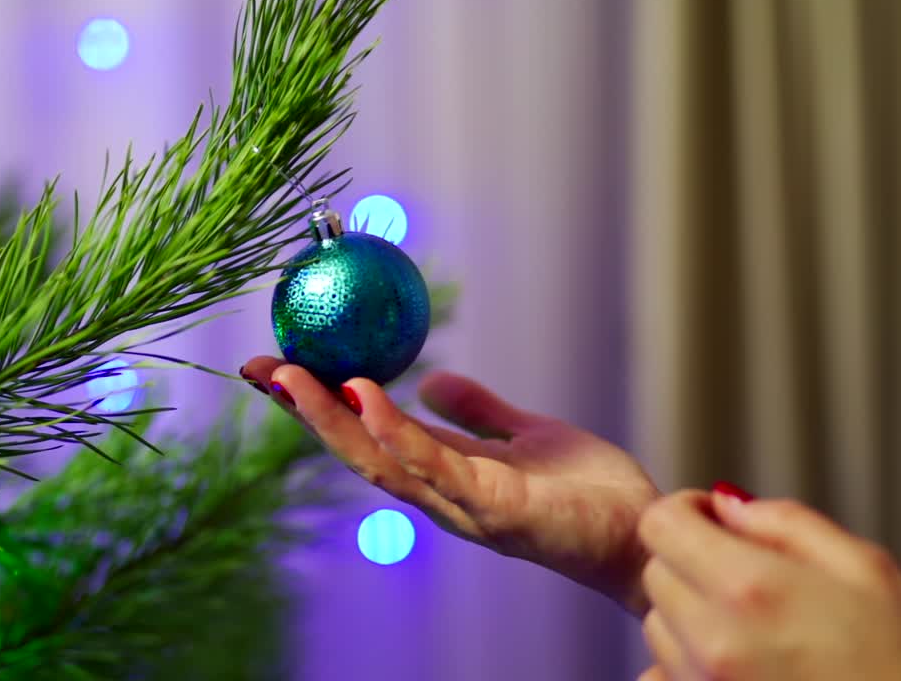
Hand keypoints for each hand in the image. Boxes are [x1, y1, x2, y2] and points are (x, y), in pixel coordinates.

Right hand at [240, 357, 659, 615]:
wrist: (642, 534)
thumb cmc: (587, 492)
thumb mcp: (523, 436)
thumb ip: (478, 413)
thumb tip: (432, 378)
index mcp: (442, 473)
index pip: (367, 435)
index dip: (320, 405)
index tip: (277, 367)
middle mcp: (440, 494)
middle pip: (356, 451)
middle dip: (305, 412)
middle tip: (258, 369)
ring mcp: (463, 505)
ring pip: (381, 462)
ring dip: (333, 421)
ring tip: (294, 377)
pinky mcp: (497, 508)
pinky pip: (437, 466)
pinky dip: (396, 433)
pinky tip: (367, 395)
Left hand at [637, 490, 900, 680]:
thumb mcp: (866, 568)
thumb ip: (785, 522)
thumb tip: (726, 503)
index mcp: (749, 587)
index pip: (659, 524)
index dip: (686, 510)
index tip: (714, 519)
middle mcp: (713, 639)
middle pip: (655, 573)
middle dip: (689, 560)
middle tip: (742, 572)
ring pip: (658, 625)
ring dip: (688, 613)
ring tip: (750, 625)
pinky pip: (662, 675)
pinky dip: (685, 664)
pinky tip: (739, 664)